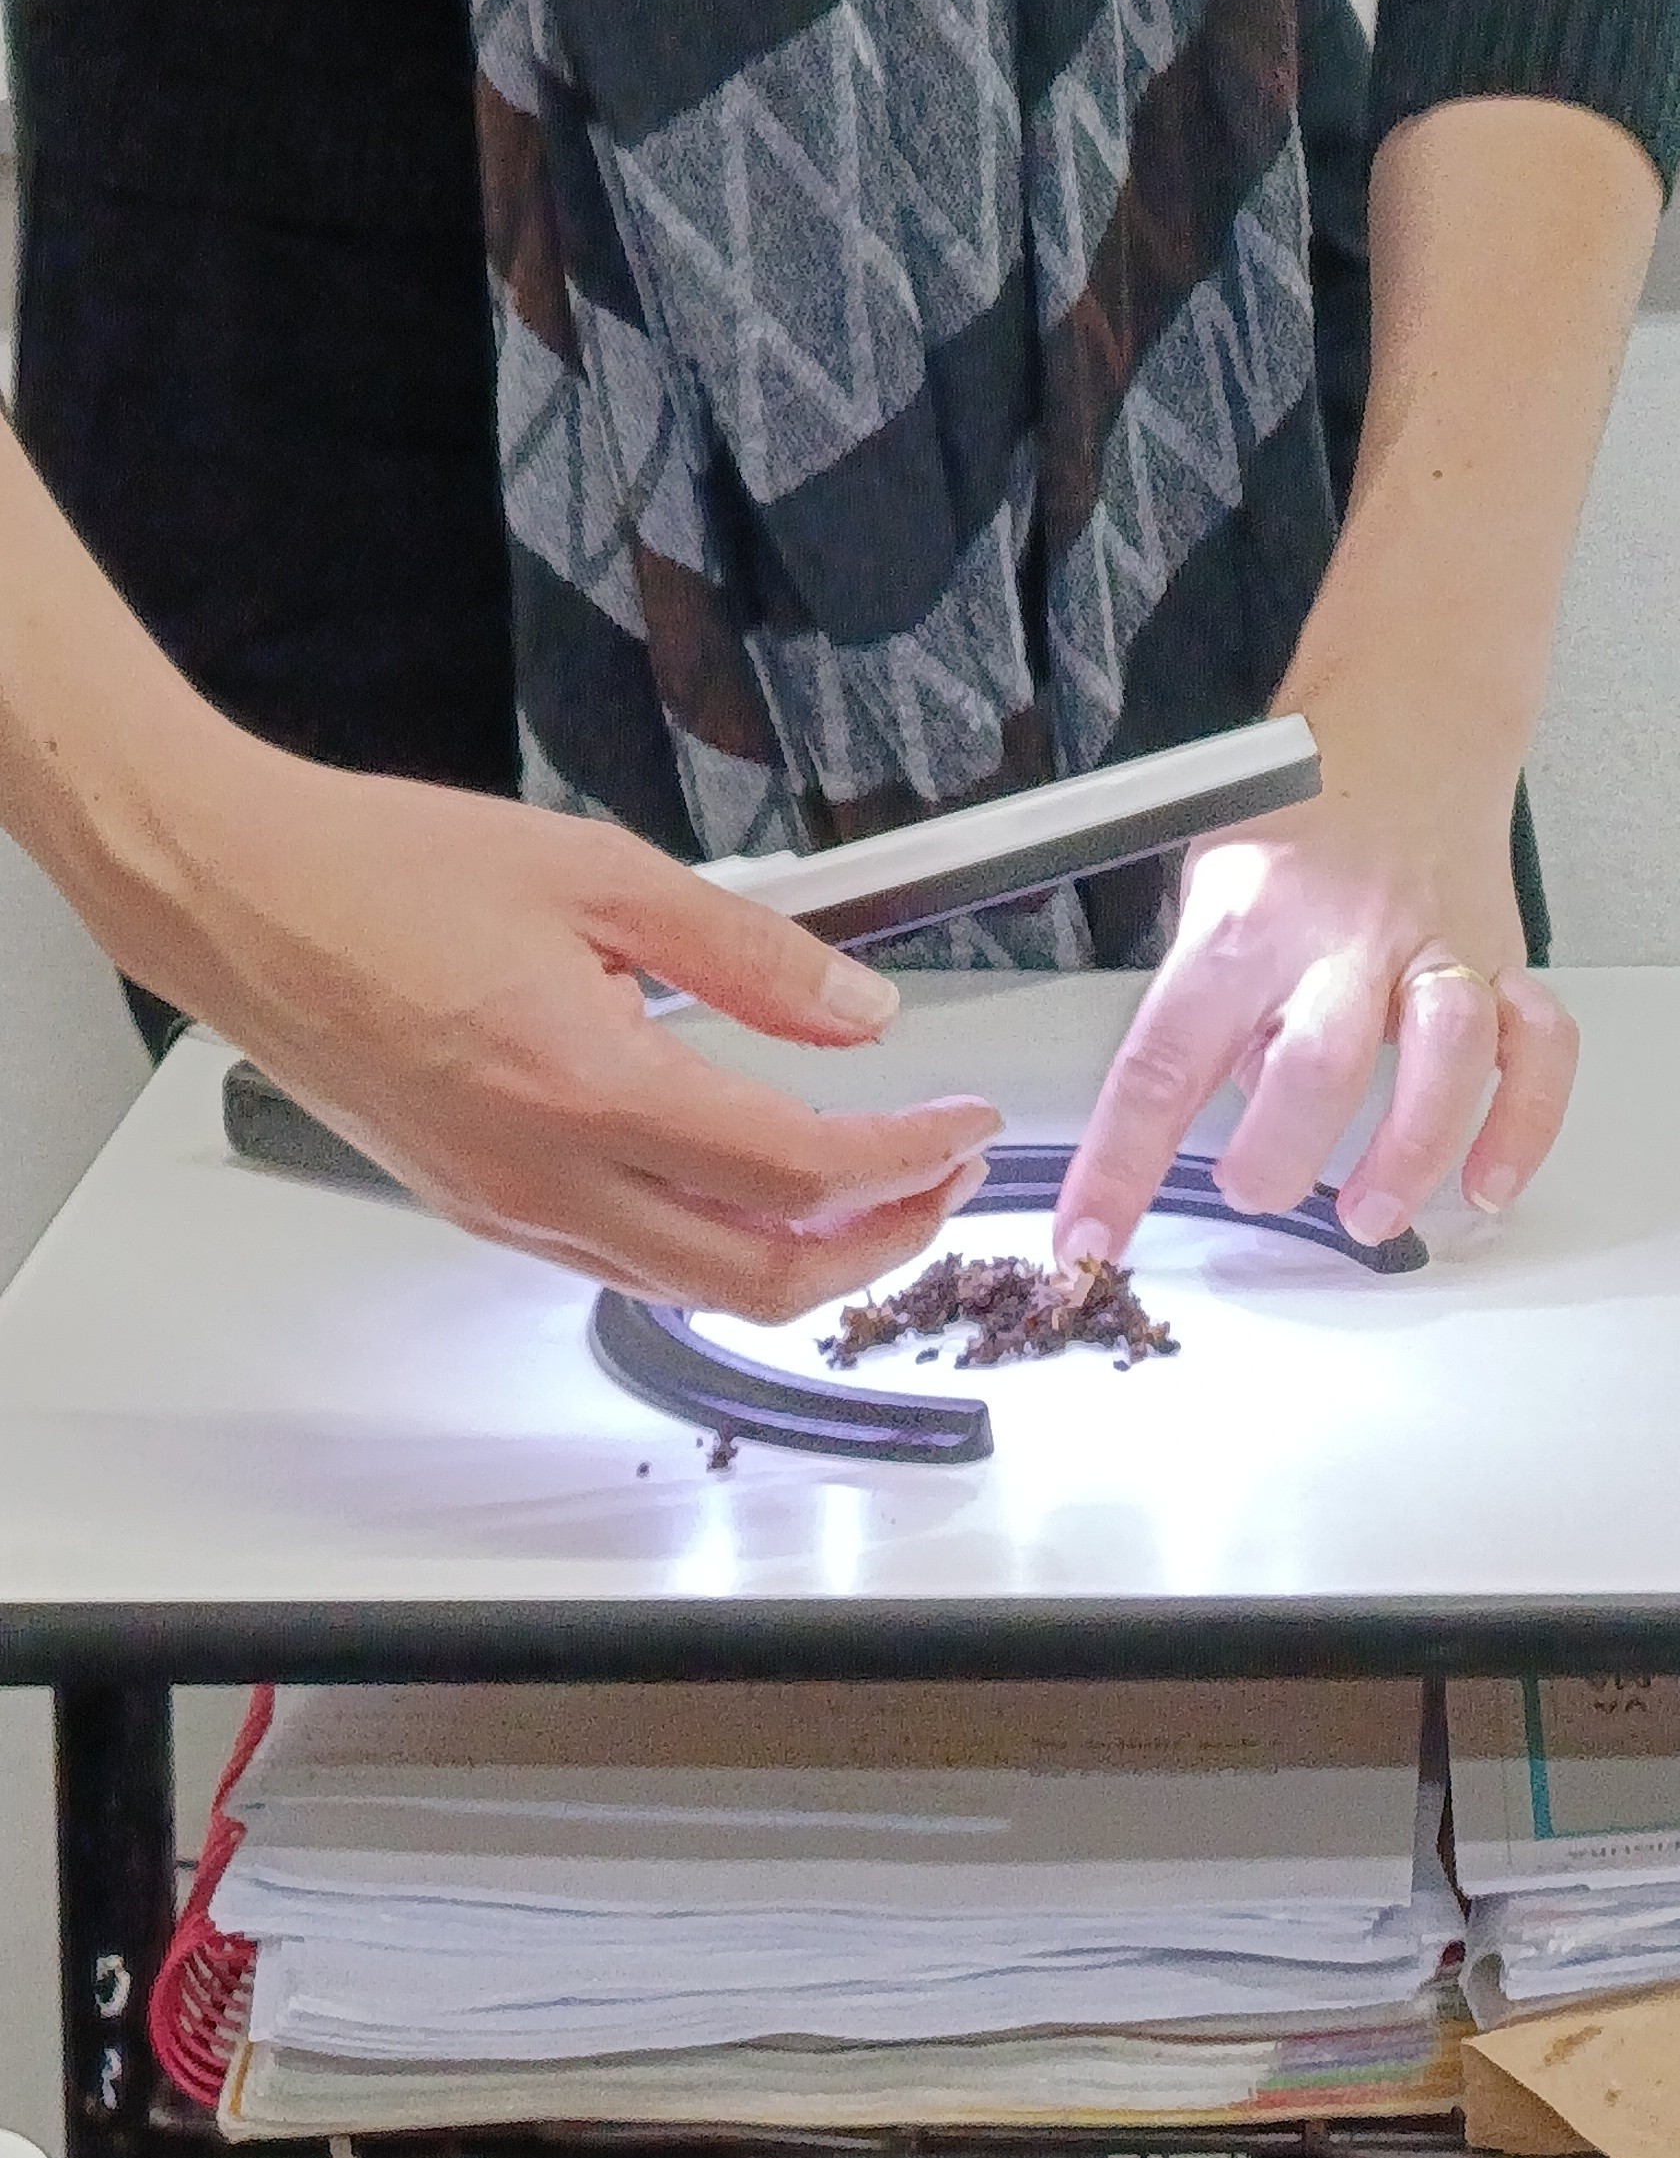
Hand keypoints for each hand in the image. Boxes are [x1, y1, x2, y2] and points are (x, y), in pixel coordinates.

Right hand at [152, 738, 1000, 1314]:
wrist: (234, 901)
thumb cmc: (384, 871)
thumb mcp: (599, 874)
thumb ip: (748, 954)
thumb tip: (861, 1010)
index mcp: (585, 1089)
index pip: (797, 1169)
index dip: (907, 1158)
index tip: (967, 1122)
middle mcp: (542, 1178)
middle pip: (759, 1275)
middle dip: (881, 1242)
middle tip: (944, 1175)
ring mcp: (502, 1207)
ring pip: (691, 1286)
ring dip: (801, 1253)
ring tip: (871, 1182)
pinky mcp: (473, 1205)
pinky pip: (620, 1262)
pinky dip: (713, 1243)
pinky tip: (750, 1181)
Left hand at [1052, 769, 1576, 1266]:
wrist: (1407, 718)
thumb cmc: (1298, 814)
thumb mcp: (1210, 885)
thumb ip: (1211, 1002)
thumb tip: (1227, 1110)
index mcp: (1245, 924)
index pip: (1163, 1062)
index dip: (1118, 1165)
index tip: (1089, 1243)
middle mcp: (1343, 935)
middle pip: (1317, 1064)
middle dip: (1279, 1159)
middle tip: (1255, 1190)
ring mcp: (1433, 946)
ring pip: (1443, 1053)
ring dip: (1410, 1151)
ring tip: (1375, 1213)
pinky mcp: (1502, 957)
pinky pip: (1538, 1047)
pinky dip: (1524, 1123)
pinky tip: (1487, 1183)